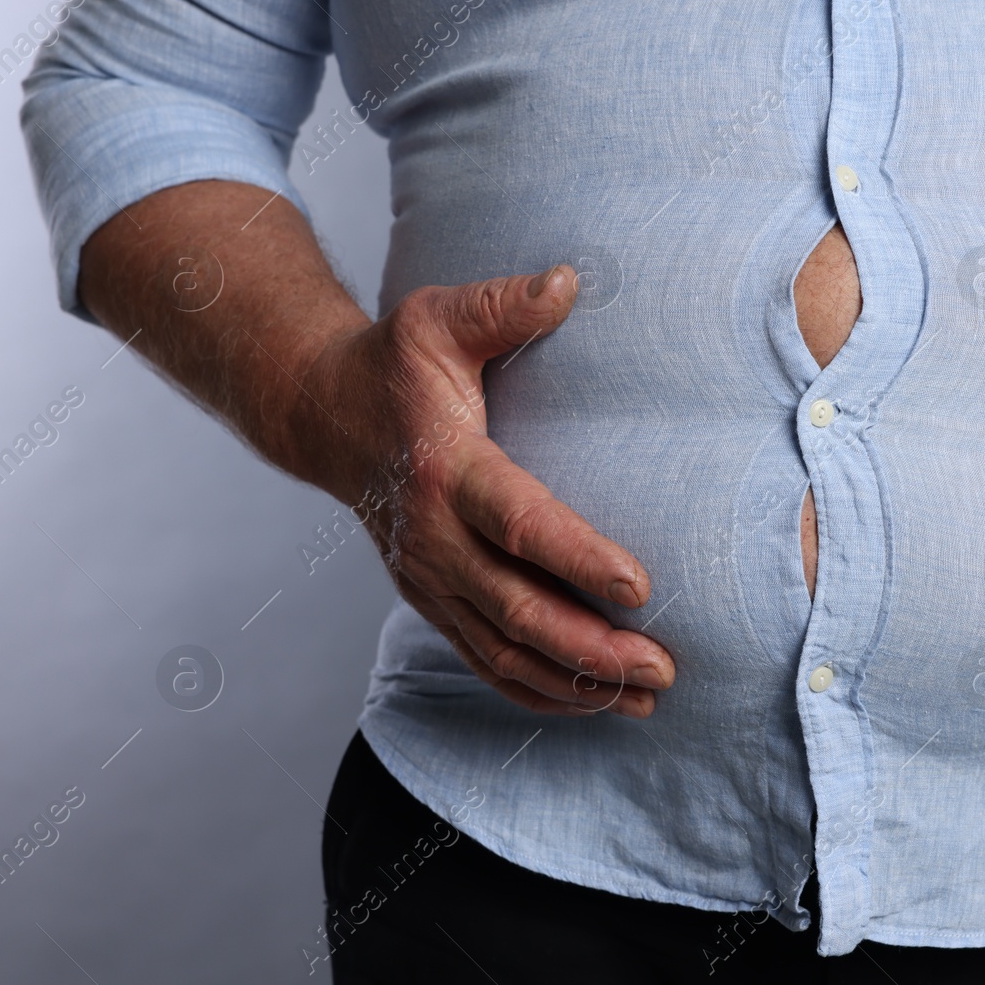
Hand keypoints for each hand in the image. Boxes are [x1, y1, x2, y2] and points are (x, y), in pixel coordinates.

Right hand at [299, 267, 674, 717]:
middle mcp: (433, 537)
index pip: (519, 523)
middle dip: (592, 649)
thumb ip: (501, 305)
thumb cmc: (393, 365)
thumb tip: (568, 280)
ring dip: (574, 683)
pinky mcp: (431, 598)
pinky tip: (591, 703)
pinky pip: (483, 659)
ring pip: (502, 650)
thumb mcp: (436, 318)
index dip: (578, 559)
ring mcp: (428, 578)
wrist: (321, 415)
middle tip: (664, 667)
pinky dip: (535, 691)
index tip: (640, 585)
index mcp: (445, 469)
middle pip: (516, 610)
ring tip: (645, 699)